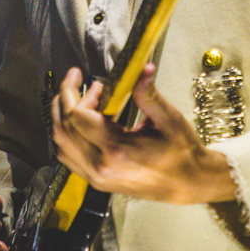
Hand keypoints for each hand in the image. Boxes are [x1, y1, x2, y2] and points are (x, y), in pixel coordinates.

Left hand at [51, 64, 236, 204]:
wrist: (188, 183)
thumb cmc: (181, 151)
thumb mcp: (169, 119)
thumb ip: (149, 94)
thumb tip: (143, 67)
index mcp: (117, 150)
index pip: (78, 117)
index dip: (81, 94)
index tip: (96, 83)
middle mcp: (101, 166)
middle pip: (64, 128)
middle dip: (65, 99)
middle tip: (75, 80)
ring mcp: (96, 177)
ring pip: (61, 144)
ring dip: (61, 118)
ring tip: (73, 98)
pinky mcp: (97, 181)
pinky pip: (68, 157)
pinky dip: (66, 136)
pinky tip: (79, 122)